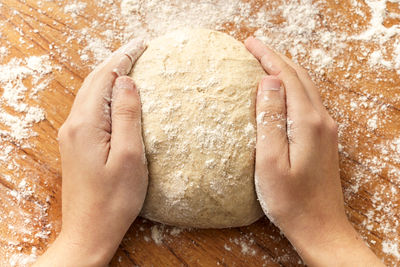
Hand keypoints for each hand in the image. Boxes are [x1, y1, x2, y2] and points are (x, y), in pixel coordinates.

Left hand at [34, 40, 147, 265]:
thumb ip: (126, 115)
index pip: (104, 78)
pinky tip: (115, 95)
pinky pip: (89, 109)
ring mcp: (73, 136)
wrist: (89, 231)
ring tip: (128, 64)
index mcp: (86, 124)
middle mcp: (74, 125)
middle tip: (138, 48)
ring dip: (108, 76)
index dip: (123, 58)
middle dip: (115, 62)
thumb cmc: (114, 200)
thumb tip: (126, 81)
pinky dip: (103, 94)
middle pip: (93, 81)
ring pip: (90, 94)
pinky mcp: (76, 146)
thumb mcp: (129, 156)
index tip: (142, 44)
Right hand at [245, 37, 383, 265]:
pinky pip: (308, 101)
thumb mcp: (270, 161)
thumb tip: (267, 82)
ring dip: (285, 70)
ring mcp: (326, 129)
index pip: (286, 77)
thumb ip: (269, 119)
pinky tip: (281, 90)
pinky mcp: (324, 138)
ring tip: (264, 61)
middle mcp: (322, 120)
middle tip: (252, 47)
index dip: (266, 57)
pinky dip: (293, 87)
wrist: (320, 227)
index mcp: (307, 122)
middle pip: (298, 76)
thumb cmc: (290, 201)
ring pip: (305, 87)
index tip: (248, 44)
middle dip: (275, 58)